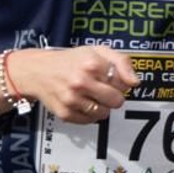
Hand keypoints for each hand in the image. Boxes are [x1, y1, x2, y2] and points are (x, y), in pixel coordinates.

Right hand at [8, 46, 137, 125]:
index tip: (109, 78)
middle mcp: (81, 81)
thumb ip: (121, 62)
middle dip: (113, 97)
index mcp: (92, 63)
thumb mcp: (97, 51)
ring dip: (101, 107)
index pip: (123, 83)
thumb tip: (135, 82)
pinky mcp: (65, 113)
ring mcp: (72, 99)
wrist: (38, 71)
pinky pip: (89, 121)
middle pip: (116, 101)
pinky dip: (89, 114)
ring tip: (91, 96)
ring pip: (104, 114)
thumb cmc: (71, 60)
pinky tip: (81, 102)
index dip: (118, 82)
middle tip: (102, 90)